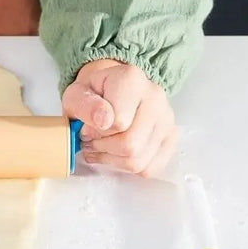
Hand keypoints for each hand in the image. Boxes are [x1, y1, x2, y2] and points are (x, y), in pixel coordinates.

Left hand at [62, 58, 177, 177]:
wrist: (109, 88)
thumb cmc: (93, 92)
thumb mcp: (76, 94)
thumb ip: (84, 105)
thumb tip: (103, 120)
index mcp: (131, 80)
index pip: (117, 122)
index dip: (95, 131)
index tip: (85, 126)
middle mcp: (155, 97)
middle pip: (130, 145)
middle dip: (103, 148)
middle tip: (90, 140)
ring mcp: (167, 118)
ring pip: (139, 161)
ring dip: (113, 160)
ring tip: (100, 146)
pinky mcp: (171, 137)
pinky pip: (149, 168)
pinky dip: (128, 167)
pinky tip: (115, 154)